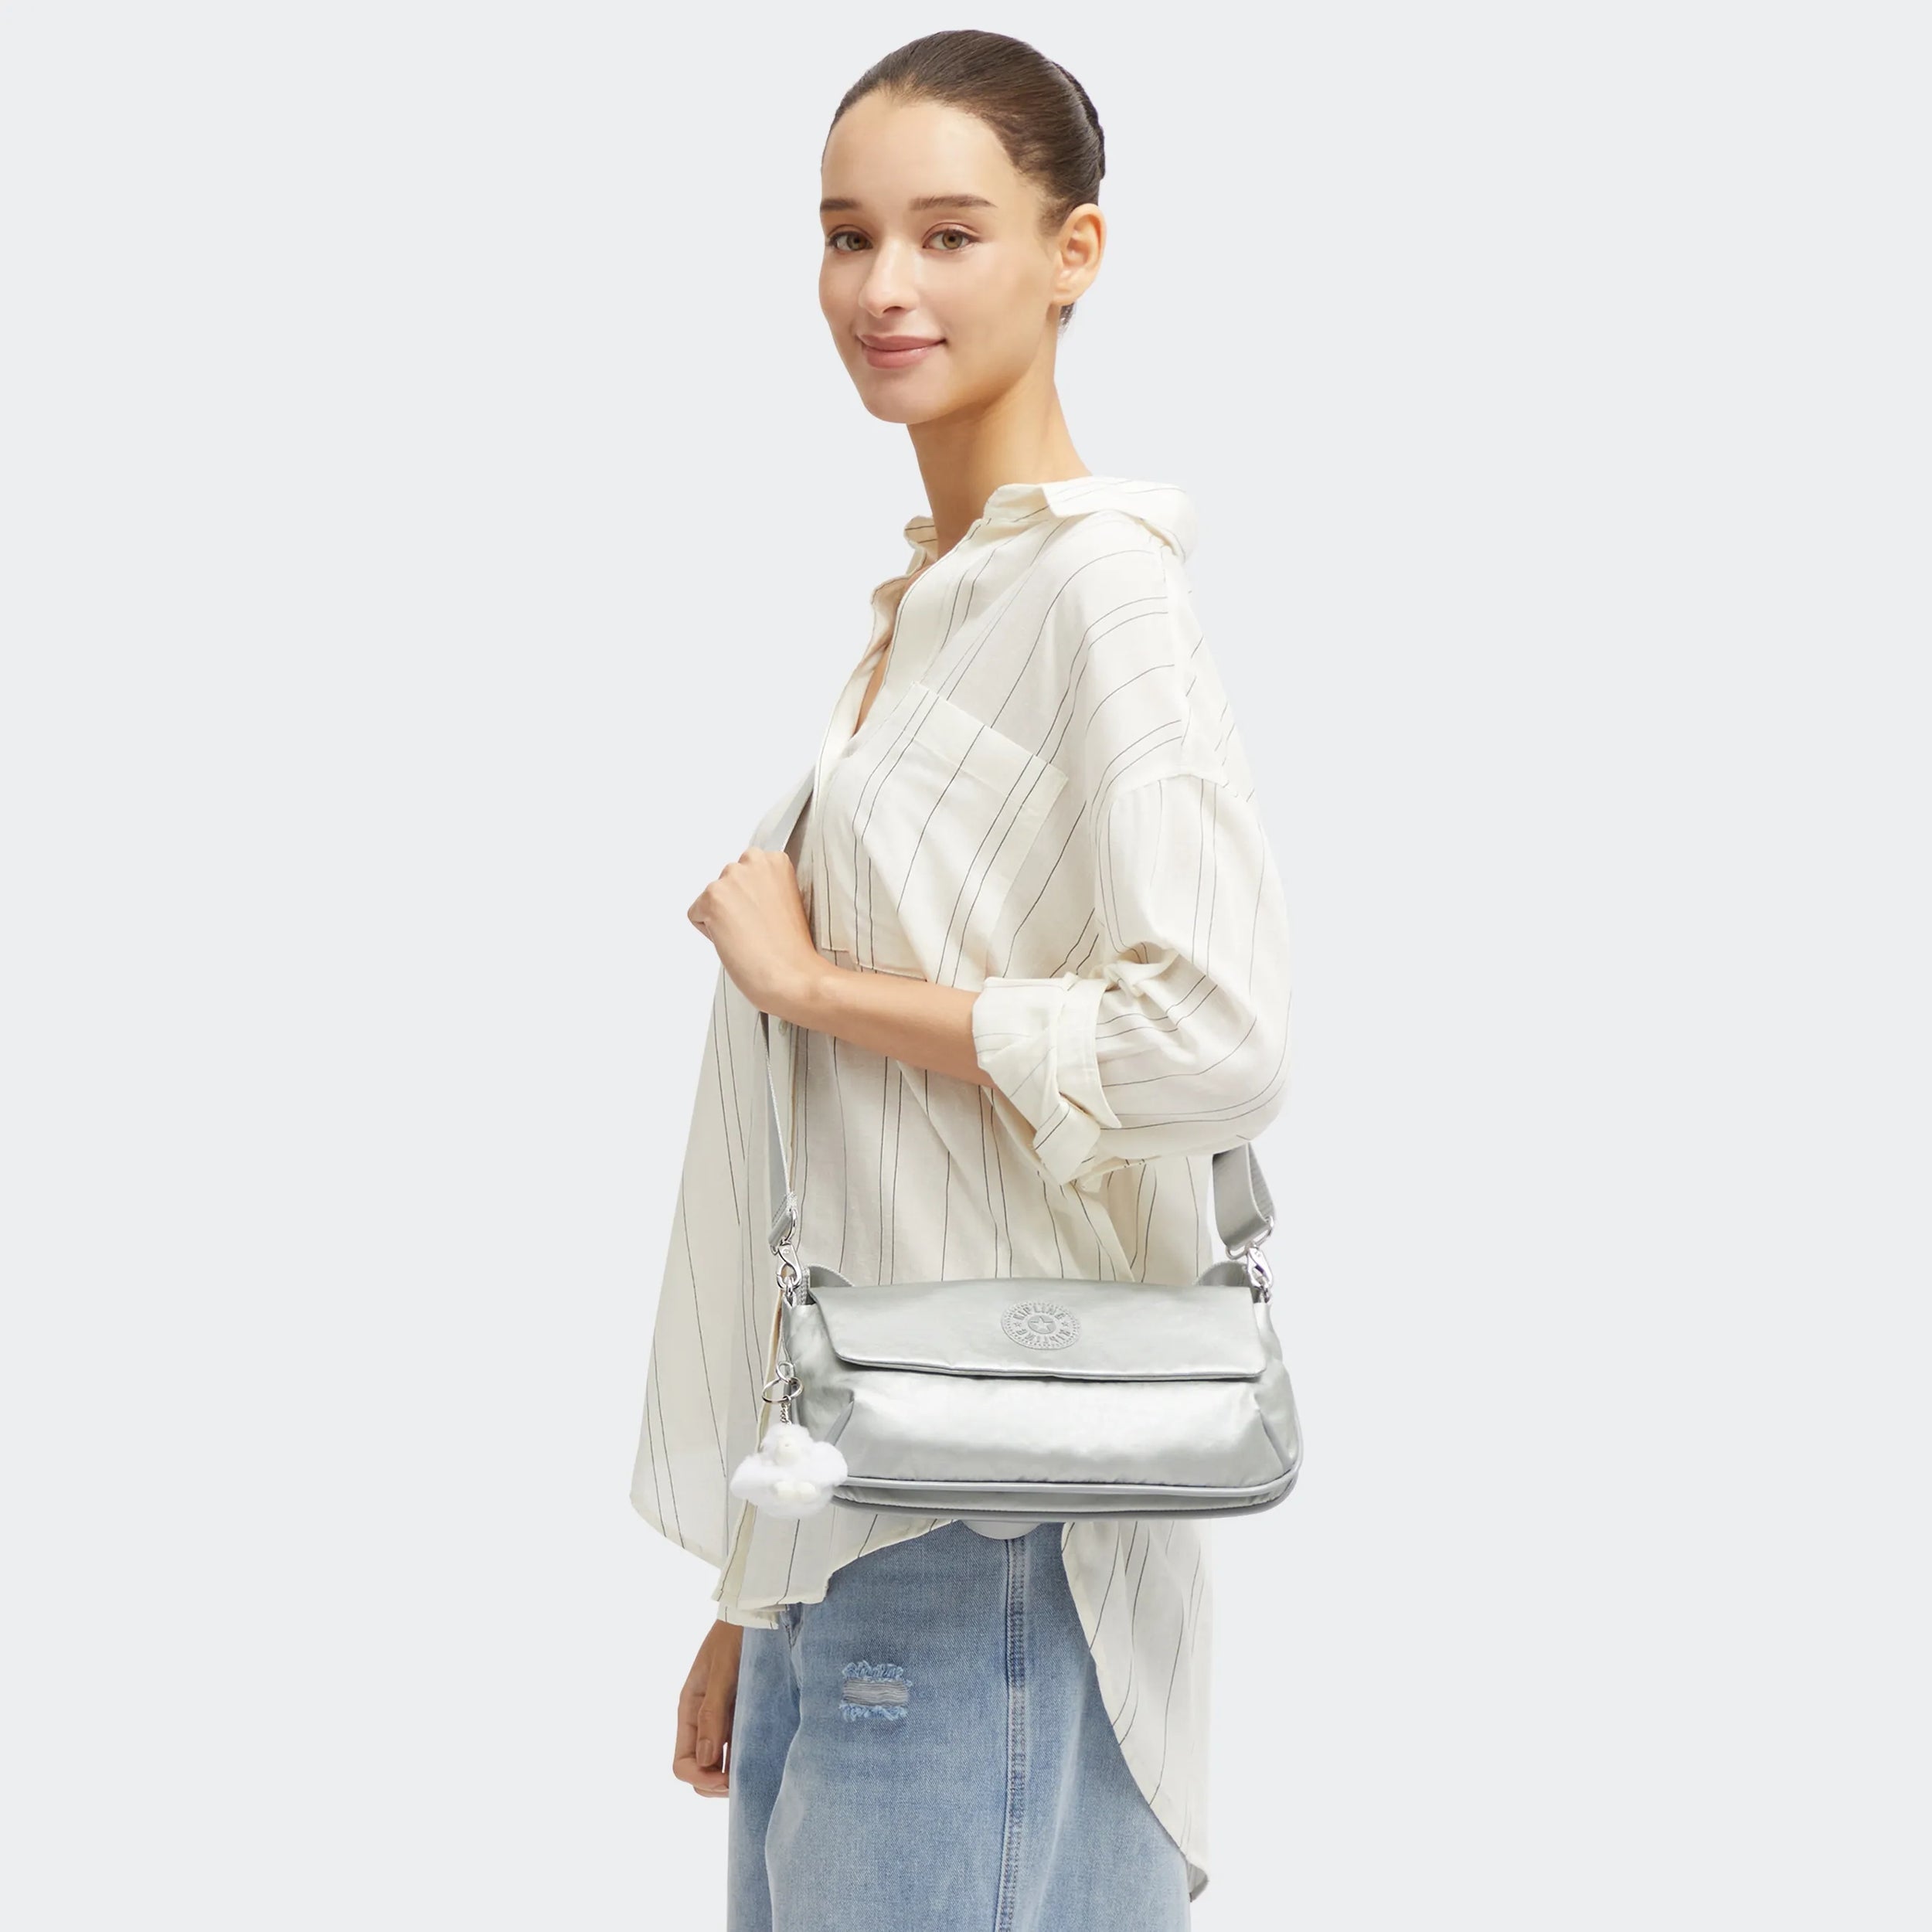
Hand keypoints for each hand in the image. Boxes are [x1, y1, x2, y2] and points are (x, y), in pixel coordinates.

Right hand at [673, 1616, 744, 1797]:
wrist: (756, 1612)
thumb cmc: (735, 1636)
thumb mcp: (722, 1672)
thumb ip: (713, 1713)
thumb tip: (706, 1760)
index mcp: (689, 1710)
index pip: (682, 1763)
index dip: (700, 1778)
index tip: (727, 1779)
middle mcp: (702, 1720)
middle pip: (698, 1770)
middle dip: (715, 1784)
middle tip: (746, 1780)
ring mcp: (722, 1719)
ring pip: (719, 1763)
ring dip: (732, 1775)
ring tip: (757, 1772)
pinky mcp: (742, 1714)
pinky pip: (738, 1747)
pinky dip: (745, 1759)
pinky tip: (764, 1758)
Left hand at [688, 846, 826, 1019]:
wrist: (791, 975)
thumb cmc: (791, 949)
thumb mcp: (785, 900)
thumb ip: (763, 887)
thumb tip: (740, 895)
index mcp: (775, 860)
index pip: (745, 872)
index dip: (753, 900)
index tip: (767, 916)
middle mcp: (753, 861)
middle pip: (726, 882)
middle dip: (734, 905)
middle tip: (756, 928)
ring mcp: (731, 878)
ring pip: (710, 899)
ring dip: (721, 918)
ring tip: (748, 936)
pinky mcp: (712, 898)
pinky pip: (696, 916)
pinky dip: (709, 932)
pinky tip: (734, 941)